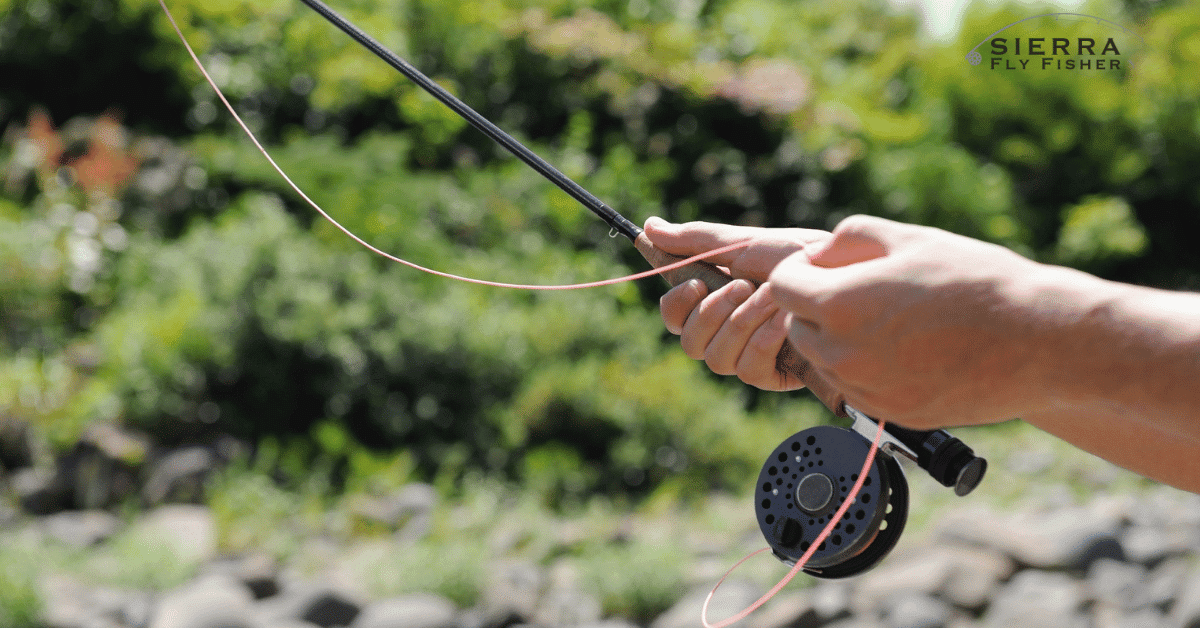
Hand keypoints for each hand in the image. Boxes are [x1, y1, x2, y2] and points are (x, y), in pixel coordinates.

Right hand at [643, 216, 830, 390]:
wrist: (847, 277)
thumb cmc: (800, 256)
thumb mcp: (745, 243)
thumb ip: (697, 240)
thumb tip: (648, 227)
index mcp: (715, 297)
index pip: (674, 315)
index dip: (675, 304)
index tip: (694, 283)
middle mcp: (727, 329)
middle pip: (688, 342)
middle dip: (711, 313)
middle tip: (742, 286)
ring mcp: (748, 353)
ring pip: (715, 358)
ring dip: (743, 322)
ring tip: (773, 297)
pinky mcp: (773, 374)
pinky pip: (747, 368)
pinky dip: (764, 340)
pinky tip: (785, 322)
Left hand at [769, 214, 1058, 427]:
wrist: (1039, 341)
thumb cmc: (976, 281)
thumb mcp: (909, 238)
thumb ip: (849, 238)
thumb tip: (818, 255)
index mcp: (839, 305)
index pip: (781, 287)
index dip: (800, 270)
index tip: (825, 266)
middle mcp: (843, 353)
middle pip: (796, 326)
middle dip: (816, 305)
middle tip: (862, 291)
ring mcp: (865, 389)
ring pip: (824, 360)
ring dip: (840, 338)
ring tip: (891, 319)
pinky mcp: (889, 414)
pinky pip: (854, 388)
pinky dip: (865, 369)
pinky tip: (908, 350)